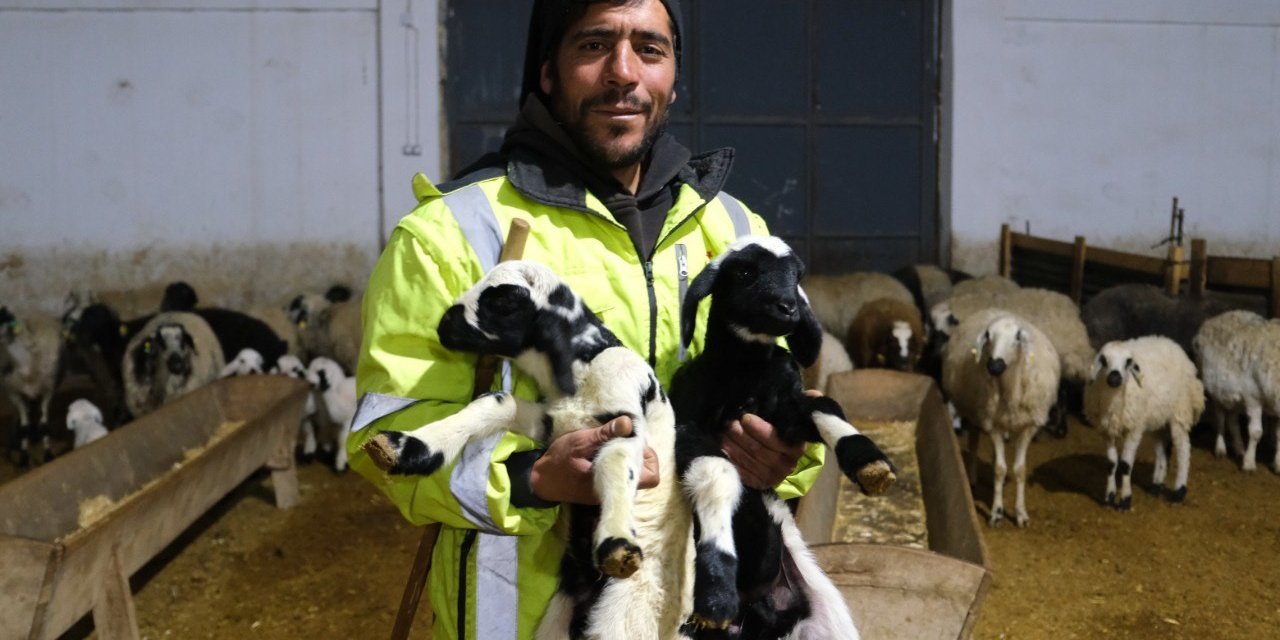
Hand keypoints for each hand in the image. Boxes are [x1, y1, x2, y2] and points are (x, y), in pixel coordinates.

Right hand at [530, 416, 659, 504]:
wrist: (541, 480)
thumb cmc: (560, 461)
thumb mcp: (580, 442)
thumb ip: (605, 433)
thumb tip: (629, 423)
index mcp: (614, 480)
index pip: (651, 477)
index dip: (648, 458)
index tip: (633, 441)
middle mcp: (617, 489)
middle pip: (646, 474)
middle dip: (640, 454)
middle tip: (625, 438)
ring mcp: (611, 490)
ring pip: (635, 474)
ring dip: (630, 456)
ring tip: (616, 442)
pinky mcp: (605, 487)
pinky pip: (623, 474)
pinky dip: (621, 460)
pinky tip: (608, 449)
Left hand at [722, 413, 806, 490]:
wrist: (781, 457)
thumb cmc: (785, 432)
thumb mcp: (795, 417)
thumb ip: (803, 405)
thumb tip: (812, 395)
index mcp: (796, 448)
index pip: (775, 440)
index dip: (759, 429)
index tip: (746, 417)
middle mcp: (786, 465)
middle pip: (758, 451)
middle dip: (741, 435)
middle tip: (729, 422)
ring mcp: (771, 477)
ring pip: (747, 460)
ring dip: (732, 445)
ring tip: (723, 431)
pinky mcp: (757, 484)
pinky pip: (741, 472)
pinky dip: (730, 459)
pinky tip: (722, 447)